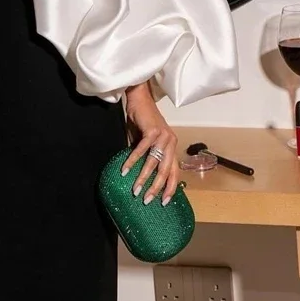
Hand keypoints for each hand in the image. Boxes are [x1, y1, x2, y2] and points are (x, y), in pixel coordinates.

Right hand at [122, 82, 179, 205]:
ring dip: (144, 177)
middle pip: (166, 170)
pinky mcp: (153, 131)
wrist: (139, 99)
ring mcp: (164, 136)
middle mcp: (171, 142)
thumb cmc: (142, 121)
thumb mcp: (146, 142)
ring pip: (154, 162)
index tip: (164, 202)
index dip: (170, 187)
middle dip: (157, 187)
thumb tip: (139, 176)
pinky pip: (141, 150)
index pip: (174, 171)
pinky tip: (125, 171)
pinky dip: (132, 161)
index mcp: (172, 147)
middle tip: (148, 200)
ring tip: (135, 190)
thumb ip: (147, 157)